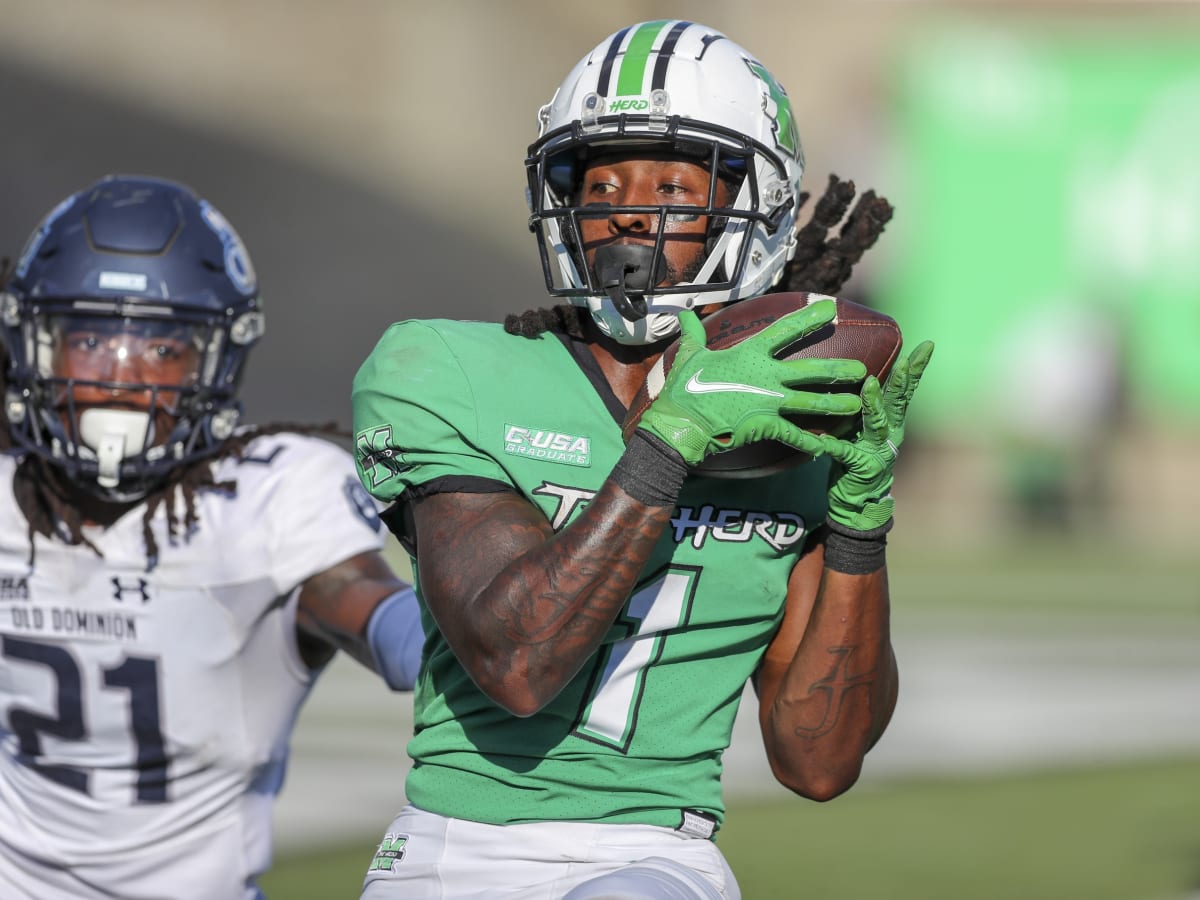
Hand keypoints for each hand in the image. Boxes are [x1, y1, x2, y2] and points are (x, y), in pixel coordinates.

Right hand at [637, 301, 866, 466]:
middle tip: (862, 370)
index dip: (810, 318)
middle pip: (812, 371)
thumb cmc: (683, 389)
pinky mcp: (765, 426)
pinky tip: (825, 448)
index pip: (786, 331)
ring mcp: (768, 402)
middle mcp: (766, 376)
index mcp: (750, 354)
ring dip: (836, 405)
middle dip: (839, 371)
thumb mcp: (689, 356)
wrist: (680, 424)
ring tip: (857, 406)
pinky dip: (809, 443)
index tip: (831, 308)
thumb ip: (693, 333)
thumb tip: (684, 312)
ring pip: (812, 403)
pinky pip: (794, 436)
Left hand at [793, 340, 933, 531]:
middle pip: (898, 402)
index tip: (926, 345)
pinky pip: (845, 453)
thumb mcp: (863, 428)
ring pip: (876, 424)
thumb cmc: (858, 457)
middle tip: (906, 360)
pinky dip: (833, 445)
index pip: (904, 390)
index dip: (916, 368)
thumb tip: (858, 373)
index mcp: (892, 421)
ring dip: (873, 403)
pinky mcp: (861, 467)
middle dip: (903, 380)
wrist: (857, 501)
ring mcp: (878, 451)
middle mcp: (890, 433)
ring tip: (868, 384)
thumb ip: (864, 407)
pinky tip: (824, 440)